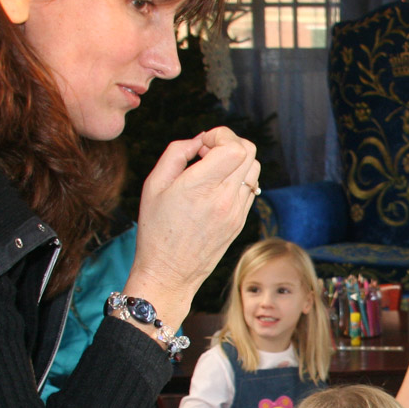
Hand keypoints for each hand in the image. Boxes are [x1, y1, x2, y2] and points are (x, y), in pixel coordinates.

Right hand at [132, 127, 259, 323]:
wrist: (170, 272)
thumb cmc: (156, 228)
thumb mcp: (154, 184)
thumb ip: (176, 153)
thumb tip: (199, 140)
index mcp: (200, 187)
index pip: (234, 147)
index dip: (220, 135)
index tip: (202, 143)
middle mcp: (224, 199)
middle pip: (250, 152)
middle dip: (229, 142)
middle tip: (207, 152)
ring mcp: (237, 212)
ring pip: (254, 170)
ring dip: (236, 160)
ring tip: (212, 168)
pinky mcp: (240, 222)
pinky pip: (250, 189)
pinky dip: (238, 178)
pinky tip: (216, 185)